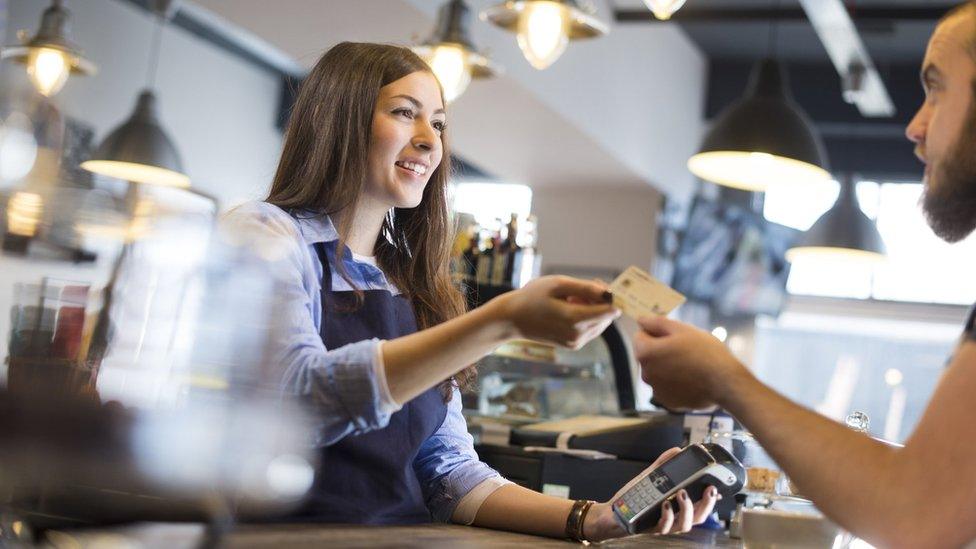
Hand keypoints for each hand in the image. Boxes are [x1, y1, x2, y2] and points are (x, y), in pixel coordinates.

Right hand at [492, 276, 619, 349]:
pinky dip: (586, 318)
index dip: (609, 296)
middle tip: (580, 288)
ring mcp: (575, 342)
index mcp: (574, 319)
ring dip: (593, 310)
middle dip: (600, 302)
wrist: (512, 319)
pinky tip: (568, 308)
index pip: (609, 311)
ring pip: (600, 324)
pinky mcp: (573, 345)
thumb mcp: (558, 284)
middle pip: (606, 317)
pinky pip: (590, 330)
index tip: (597, 283)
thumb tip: (609, 293)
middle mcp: (577, 335)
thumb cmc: (532, 297)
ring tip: (571, 298)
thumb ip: (585, 287)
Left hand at [583, 447, 720, 541]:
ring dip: (687, 509)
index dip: (712, 500)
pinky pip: (664, 527)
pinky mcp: (651, 529)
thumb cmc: (634, 498)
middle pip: (699, 517)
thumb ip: (663, 465)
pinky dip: (667, 515)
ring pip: (685, 525)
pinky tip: (665, 504)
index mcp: (677, 507)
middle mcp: (674, 518)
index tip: (716, 487)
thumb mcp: (650, 478)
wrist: (614, 514)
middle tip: (709, 489)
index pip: (700, 506)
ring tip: (682, 492)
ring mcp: (664, 525)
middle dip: (707, 504)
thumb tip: (676, 450)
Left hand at [633, 315, 749, 410]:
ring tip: (692, 365)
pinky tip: (693, 379)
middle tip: (685, 349)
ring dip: (668, 367)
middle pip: (648, 355)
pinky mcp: (668, 402)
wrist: (726, 383)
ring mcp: (656, 390)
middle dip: (661, 350)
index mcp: (646, 353)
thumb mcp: (682, 329)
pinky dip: (676, 383)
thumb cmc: (705, 352)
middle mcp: (646, 374)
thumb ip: (657, 323)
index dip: (656, 332)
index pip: (640, 336)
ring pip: (658, 372)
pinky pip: (668, 387)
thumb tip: (641, 320)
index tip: (674, 335)